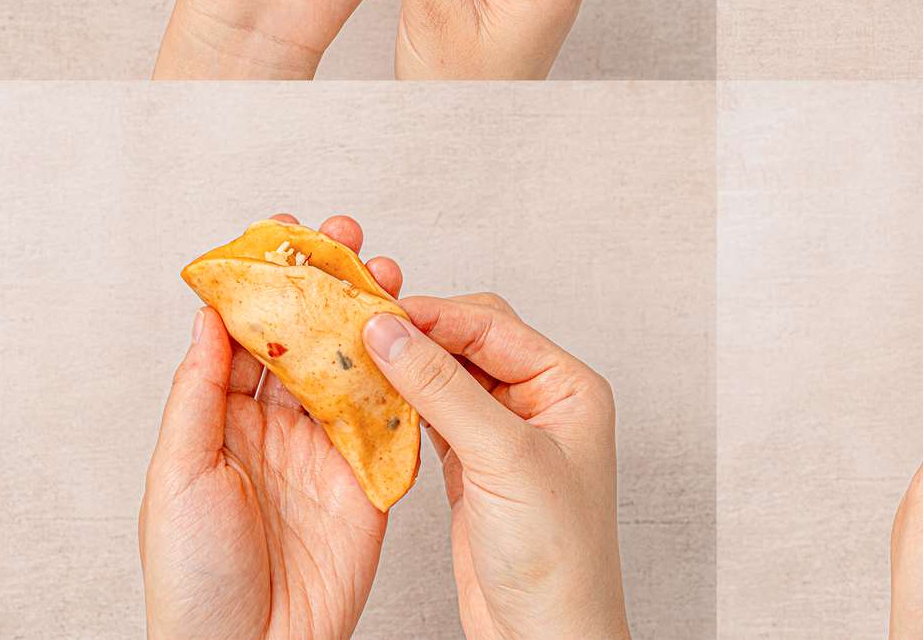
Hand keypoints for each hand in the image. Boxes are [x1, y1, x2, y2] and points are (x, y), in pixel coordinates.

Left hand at [140, 214, 403, 639]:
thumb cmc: (193, 576)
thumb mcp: (178, 474)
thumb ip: (199, 392)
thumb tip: (210, 316)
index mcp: (224, 418)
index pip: (251, 332)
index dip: (271, 282)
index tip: (286, 234)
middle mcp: (280, 425)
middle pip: (310, 338)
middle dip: (329, 284)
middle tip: (346, 237)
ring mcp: (328, 448)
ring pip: (356, 366)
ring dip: (371, 317)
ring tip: (387, 271)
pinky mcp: (371, 477)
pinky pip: (393, 417)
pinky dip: (406, 377)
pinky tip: (414, 337)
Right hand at [362, 294, 628, 637]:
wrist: (545, 636)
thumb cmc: (557, 555)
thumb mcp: (503, 458)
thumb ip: (445, 389)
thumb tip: (392, 331)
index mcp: (567, 386)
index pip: (494, 326)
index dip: (435, 316)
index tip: (378, 313)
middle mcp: (539, 403)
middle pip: (468, 343)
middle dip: (418, 336)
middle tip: (361, 333)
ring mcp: (502, 435)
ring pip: (445, 378)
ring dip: (405, 371)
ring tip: (355, 362)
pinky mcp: (470, 467)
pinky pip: (431, 417)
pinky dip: (401, 408)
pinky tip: (371, 404)